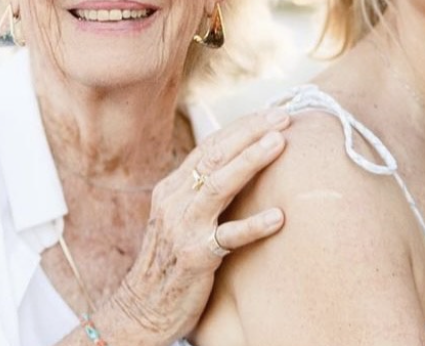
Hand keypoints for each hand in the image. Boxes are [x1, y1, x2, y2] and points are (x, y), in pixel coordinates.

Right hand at [102, 108, 289, 343]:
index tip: (272, 113)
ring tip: (279, 144)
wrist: (141, 310)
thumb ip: (204, 192)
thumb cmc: (171, 261)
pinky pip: (227, 238)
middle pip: (214, 157)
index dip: (242, 127)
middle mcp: (175, 202)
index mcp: (172, 189)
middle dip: (250, 133)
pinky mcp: (194, 257)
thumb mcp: (181, 217)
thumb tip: (240, 164)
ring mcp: (183, 228)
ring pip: (218, 187)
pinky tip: (278, 217)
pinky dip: (253, 226)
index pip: (209, 147)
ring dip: (250, 162)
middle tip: (283, 117)